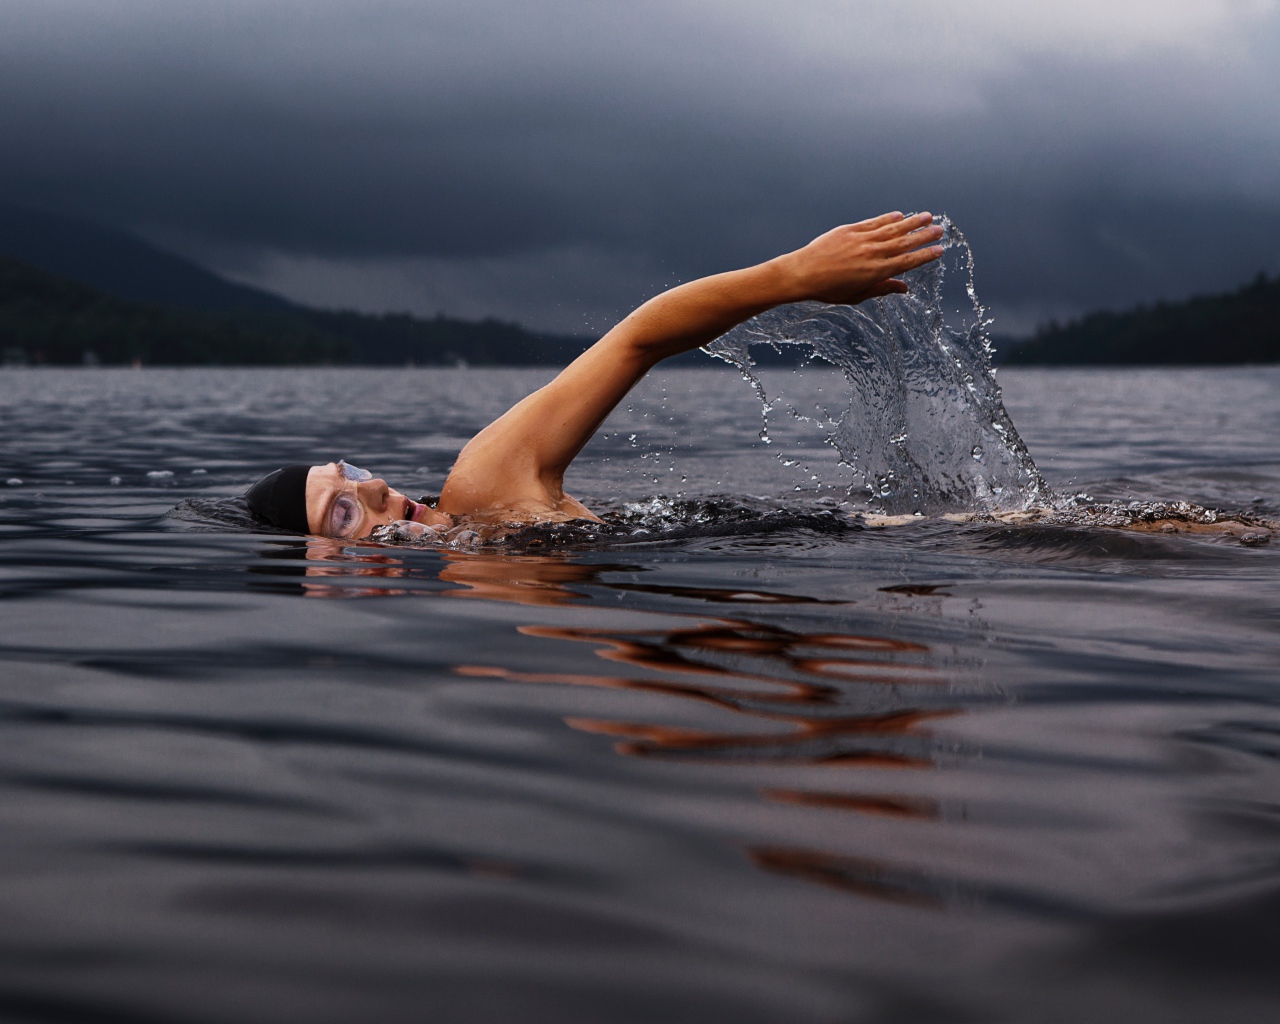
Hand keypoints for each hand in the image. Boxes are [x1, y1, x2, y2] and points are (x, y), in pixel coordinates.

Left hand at [775, 212, 944, 305]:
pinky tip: (900, 215)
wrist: (802, 273)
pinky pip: (874, 222)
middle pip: (904, 243)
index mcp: (875, 272)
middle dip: (924, 236)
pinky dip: (888, 218)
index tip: (939, 250)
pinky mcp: (850, 230)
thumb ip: (882, 289)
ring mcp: (862, 240)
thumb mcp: (857, 295)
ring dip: (912, 222)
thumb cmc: (828, 289)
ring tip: (928, 216)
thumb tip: (904, 288)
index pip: (907, 262)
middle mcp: (872, 254)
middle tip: (940, 229)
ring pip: (892, 229)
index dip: (925, 256)